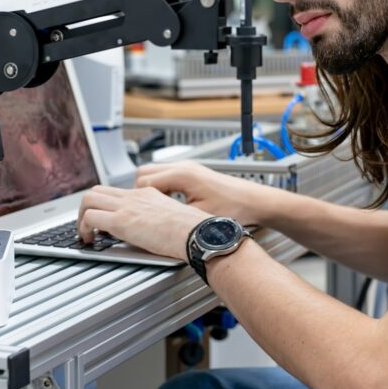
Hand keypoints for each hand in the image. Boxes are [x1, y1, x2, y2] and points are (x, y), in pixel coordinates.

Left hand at [77, 185, 211, 260]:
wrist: (196, 233)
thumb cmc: (191, 230)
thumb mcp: (173, 216)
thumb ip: (158, 217)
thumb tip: (152, 229)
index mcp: (147, 194)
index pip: (117, 192)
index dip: (105, 205)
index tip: (104, 219)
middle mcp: (134, 196)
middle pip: (97, 191)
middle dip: (86, 207)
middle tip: (87, 225)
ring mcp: (126, 207)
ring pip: (89, 199)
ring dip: (81, 216)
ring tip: (85, 233)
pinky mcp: (121, 221)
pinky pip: (90, 218)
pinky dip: (83, 228)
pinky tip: (89, 241)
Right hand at [134, 161, 283, 226]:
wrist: (254, 201)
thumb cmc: (234, 207)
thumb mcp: (198, 216)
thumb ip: (172, 214)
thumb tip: (153, 221)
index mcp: (182, 175)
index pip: (143, 182)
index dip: (136, 199)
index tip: (133, 212)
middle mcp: (183, 167)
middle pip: (144, 173)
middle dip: (138, 192)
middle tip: (138, 210)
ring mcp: (187, 168)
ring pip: (153, 173)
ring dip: (148, 189)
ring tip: (151, 208)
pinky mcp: (192, 173)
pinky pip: (165, 176)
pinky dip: (160, 187)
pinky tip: (165, 203)